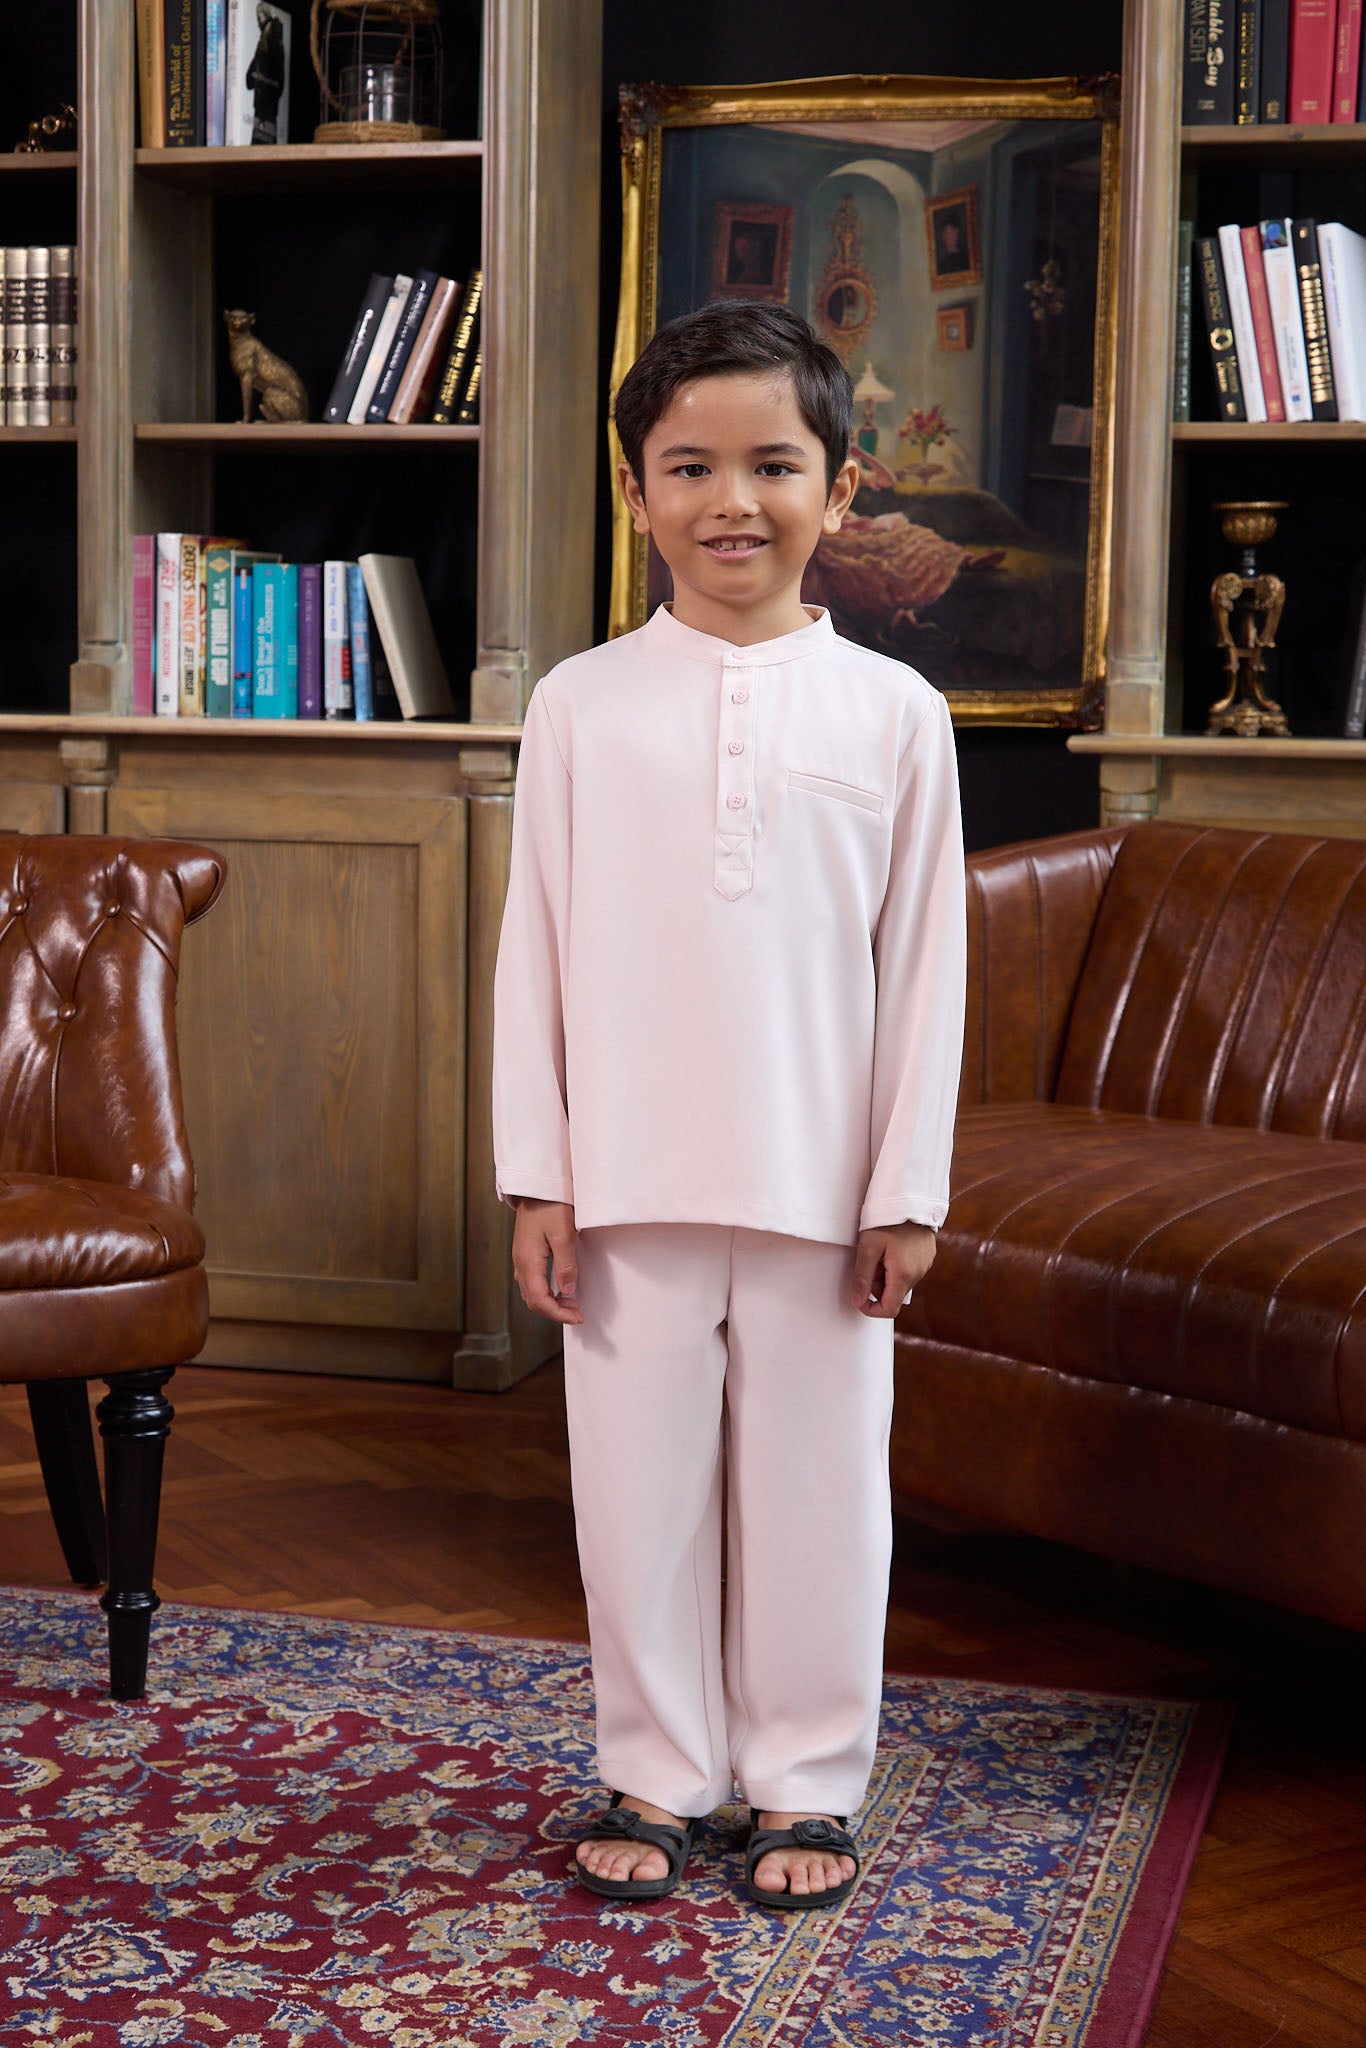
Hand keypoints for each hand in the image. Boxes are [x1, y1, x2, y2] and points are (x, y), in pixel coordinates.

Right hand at [511, 1198, 583, 1324]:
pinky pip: (532, 1282)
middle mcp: (521, 1263)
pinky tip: (560, 1289)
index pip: (539, 1300)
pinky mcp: (526, 1254)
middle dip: (555, 1312)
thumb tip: (568, 1290)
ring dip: (550, 1303)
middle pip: (533, 1301)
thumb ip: (566, 1265)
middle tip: (577, 1313)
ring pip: (531, 1293)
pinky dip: (546, 1293)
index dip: (558, 1314)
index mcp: (528, 1262)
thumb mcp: (564, 1235)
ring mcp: (521, 1259)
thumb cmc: (550, 1206)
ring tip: (571, 1303)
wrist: (537, 1188)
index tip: (576, 1317)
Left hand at [851, 1221, 935, 1316]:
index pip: (888, 1310)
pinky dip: (896, 1266)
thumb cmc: (888, 1219)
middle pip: (893, 1295)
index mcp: (903, 1274)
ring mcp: (925, 1266)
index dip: (870, 1309)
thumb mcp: (868, 1247)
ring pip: (900, 1283)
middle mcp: (918, 1274)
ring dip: (886, 1274)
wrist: (910, 1197)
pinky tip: (892, 1247)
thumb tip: (857, 1301)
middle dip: (877, 1285)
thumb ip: (862, 1277)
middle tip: (869, 1261)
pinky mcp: (926, 1257)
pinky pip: (909, 1271)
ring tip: (881, 1250)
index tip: (859, 1298)